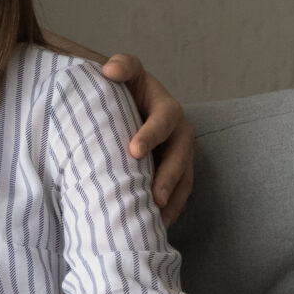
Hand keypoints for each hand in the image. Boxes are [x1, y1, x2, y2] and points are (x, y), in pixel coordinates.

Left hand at [100, 51, 195, 226]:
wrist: (133, 107)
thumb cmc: (126, 91)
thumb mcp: (126, 73)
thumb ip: (122, 67)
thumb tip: (108, 70)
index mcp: (166, 107)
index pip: (163, 118)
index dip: (151, 134)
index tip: (133, 151)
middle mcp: (180, 130)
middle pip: (180, 154)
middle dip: (167, 175)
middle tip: (153, 195)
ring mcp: (182, 154)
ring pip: (185, 178)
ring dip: (173, 198)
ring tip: (157, 217)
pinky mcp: (179, 173)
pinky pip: (181, 194)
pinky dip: (171, 210)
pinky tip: (156, 226)